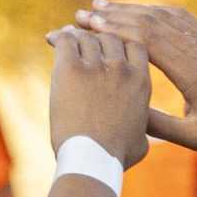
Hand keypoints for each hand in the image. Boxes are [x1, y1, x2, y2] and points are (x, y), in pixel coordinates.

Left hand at [44, 25, 150, 165]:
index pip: (135, 45)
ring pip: (87, 38)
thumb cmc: (115, 157)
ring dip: (76, 36)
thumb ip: (144, 127)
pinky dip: (60, 38)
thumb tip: (142, 131)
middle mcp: (121, 69)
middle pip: (109, 38)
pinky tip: (52, 40)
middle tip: (83, 39)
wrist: (92, 160)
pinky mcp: (71, 70)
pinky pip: (66, 42)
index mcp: (141, 81)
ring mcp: (97, 67)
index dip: (120, 43)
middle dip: (96, 38)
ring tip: (64, 38)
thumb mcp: (141, 141)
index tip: (108, 47)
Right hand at [75, 3, 196, 155]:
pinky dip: (154, 10)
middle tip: (82, 12)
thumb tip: (121, 112)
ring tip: (101, 4)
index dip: (114, 30)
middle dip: (113, 15)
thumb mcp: (192, 137)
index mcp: (192, 72)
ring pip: (164, 15)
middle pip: (150, 22)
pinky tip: (137, 10)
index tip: (87, 25)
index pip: (146, 41)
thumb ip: (156, 125)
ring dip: (131, 8)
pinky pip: (180, 17)